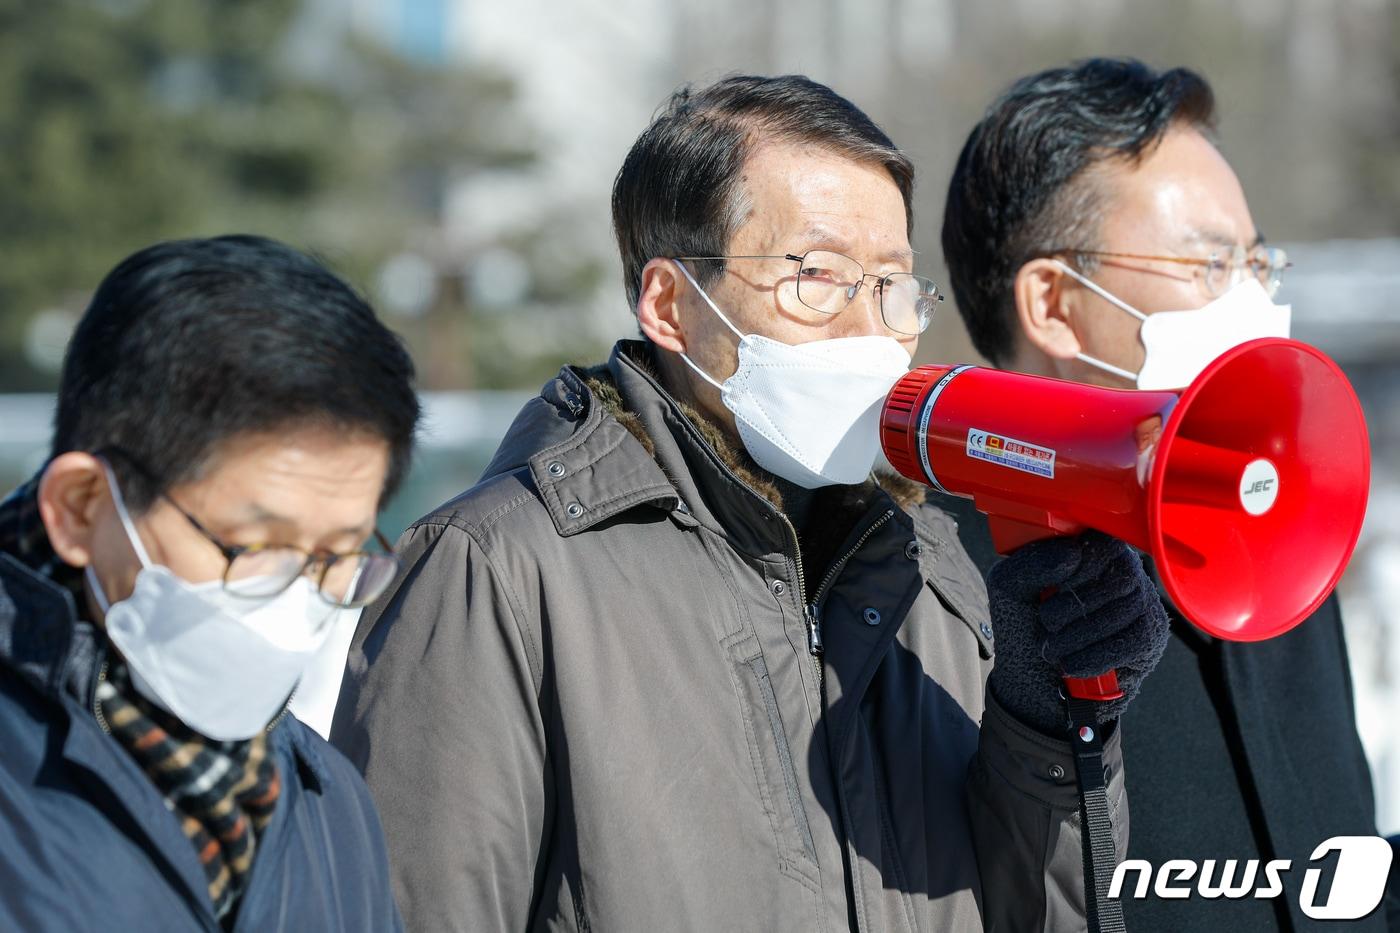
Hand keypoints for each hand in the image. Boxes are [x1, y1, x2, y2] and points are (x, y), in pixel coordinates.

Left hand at [986, 530, 1169, 733]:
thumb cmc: (1022, 625)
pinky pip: (1137, 640)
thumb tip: (1072, 553)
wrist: (1030, 681)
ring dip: (1081, 635)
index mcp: (1086, 547)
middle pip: (1120, 577)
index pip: (1104, 542)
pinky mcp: (1149, 636)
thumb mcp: (1009, 589)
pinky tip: (1072, 664)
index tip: (1053, 589)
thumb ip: (1031, 564)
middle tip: (1046, 624)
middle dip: (1075, 606)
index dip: (1082, 566)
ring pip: (1129, 609)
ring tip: (1052, 649)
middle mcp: (1120, 568)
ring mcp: (1141, 601)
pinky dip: (1097, 656)